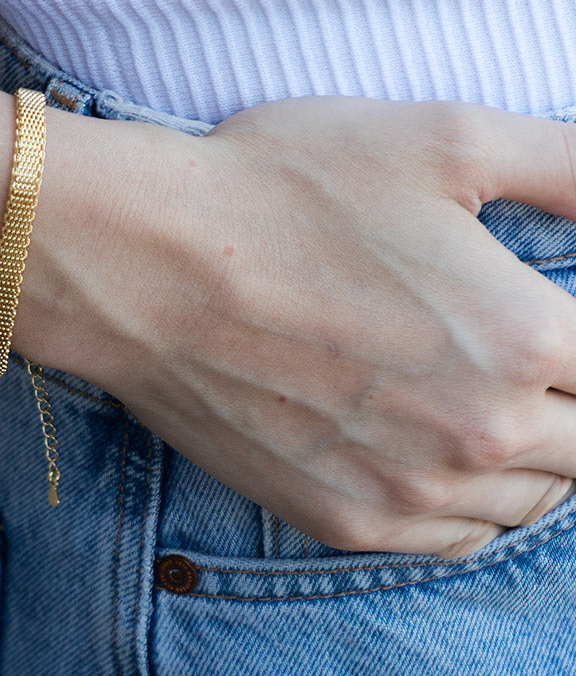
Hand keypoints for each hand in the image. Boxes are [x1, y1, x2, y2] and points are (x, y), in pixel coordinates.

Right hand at [21, 96, 575, 558]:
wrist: (142, 261)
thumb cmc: (282, 189)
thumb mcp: (445, 138)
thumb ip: (572, 167)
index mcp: (528, 339)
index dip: (571, 331)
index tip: (530, 317)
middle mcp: (483, 434)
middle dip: (563, 392)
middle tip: (497, 341)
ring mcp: (410, 491)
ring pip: (530, 497)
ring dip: (523, 449)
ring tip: (463, 386)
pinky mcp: (341, 519)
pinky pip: (454, 538)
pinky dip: (462, 499)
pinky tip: (423, 443)